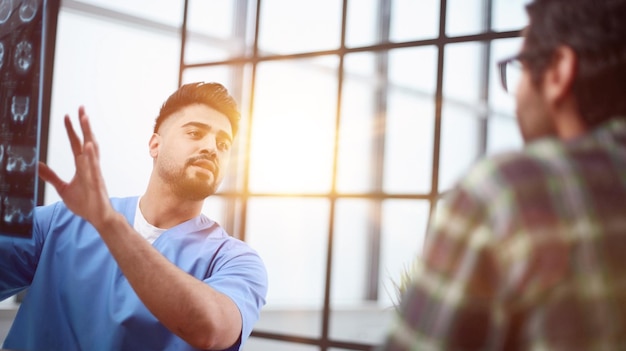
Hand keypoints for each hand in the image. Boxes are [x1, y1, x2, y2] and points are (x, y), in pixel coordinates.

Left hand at [38, 106, 115, 229]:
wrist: (98, 217)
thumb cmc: (85, 203)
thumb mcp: (63, 188)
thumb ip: (51, 176)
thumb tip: (38, 166)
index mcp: (82, 166)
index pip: (76, 143)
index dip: (71, 130)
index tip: (67, 116)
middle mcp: (89, 165)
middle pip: (86, 140)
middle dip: (83, 125)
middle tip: (81, 108)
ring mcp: (94, 172)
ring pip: (91, 149)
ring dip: (88, 133)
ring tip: (85, 119)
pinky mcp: (96, 182)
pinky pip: (93, 167)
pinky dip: (91, 155)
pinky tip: (88, 145)